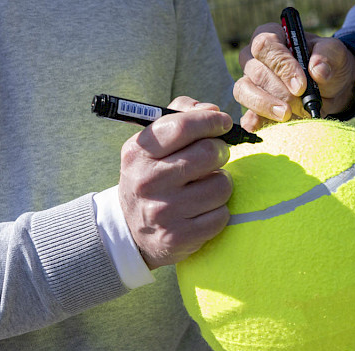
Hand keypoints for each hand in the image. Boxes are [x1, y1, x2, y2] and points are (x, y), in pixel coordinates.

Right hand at [118, 97, 232, 268]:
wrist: (132, 231)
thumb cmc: (151, 177)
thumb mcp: (151, 145)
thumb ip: (179, 116)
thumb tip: (212, 110)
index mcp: (139, 153)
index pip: (182, 126)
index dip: (210, 120)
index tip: (223, 122)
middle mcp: (147, 181)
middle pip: (208, 153)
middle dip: (221, 151)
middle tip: (217, 156)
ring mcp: (163, 211)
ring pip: (221, 185)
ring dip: (221, 183)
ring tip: (206, 185)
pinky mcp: (179, 237)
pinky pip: (221, 215)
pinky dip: (219, 210)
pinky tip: (204, 209)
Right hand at [234, 22, 354, 130]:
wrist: (331, 88)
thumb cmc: (327, 63)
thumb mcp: (335, 53)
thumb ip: (328, 55)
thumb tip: (317, 70)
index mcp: (272, 37)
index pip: (265, 45)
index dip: (281, 65)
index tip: (300, 85)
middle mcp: (255, 58)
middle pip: (255, 71)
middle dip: (279, 90)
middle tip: (301, 102)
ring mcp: (250, 83)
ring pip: (244, 91)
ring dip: (265, 105)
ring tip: (286, 115)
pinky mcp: (253, 107)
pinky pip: (246, 115)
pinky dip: (253, 123)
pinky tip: (262, 128)